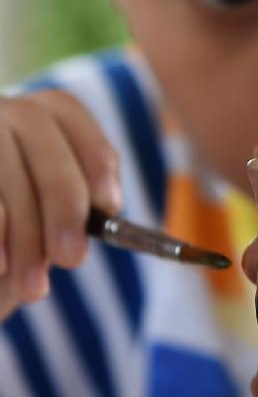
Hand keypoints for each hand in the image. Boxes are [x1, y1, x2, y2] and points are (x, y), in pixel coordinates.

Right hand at [0, 90, 120, 320]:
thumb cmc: (7, 253)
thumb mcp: (45, 231)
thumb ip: (71, 211)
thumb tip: (102, 207)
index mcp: (24, 117)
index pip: (63, 110)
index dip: (91, 153)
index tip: (108, 204)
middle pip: (34, 127)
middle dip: (62, 197)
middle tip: (72, 258)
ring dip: (24, 227)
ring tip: (34, 287)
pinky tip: (0, 265)